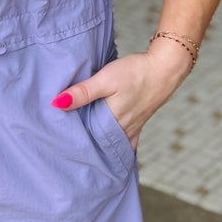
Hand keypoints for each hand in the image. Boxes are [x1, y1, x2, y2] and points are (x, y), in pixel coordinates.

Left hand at [52, 40, 195, 149]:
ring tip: (83, 153)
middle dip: (84, 148)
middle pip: (98, 143)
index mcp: (111, 122)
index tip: (57, 145)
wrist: (165, 68)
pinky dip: (119, 146)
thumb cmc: (136, 72)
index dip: (72, 141)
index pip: (86, 138)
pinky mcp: (139, 122)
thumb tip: (57, 103)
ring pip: (111, 143)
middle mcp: (122, 129)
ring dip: (99, 147)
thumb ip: (82, 92)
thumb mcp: (105, 79)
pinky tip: (111, 151)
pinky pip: (128, 141)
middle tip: (65, 152)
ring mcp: (132, 127)